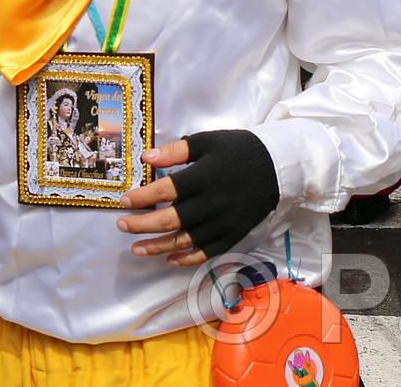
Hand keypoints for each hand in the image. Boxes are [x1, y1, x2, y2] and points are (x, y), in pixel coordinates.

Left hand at [118, 131, 279, 266]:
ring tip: (136, 249)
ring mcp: (223, 223)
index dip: (143, 198)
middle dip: (143, 225)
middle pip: (171, 220)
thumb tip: (146, 159)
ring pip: (186, 240)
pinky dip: (187, 258)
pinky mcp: (233, 235)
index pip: (166, 191)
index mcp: (204, 177)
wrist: (278, 167)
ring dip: (159, 247)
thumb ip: (176, 151)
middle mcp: (212, 203)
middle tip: (122, 225)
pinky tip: (169, 259)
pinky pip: (207, 253)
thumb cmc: (238, 150)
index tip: (124, 202)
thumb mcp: (208, 141)